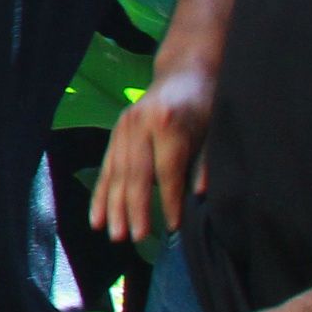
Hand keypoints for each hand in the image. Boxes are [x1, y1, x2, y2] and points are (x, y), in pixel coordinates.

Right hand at [92, 62, 211, 241]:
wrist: (183, 73)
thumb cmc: (206, 105)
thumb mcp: (214, 131)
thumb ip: (206, 164)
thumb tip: (201, 197)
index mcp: (168, 124)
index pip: (167, 170)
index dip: (169, 200)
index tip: (173, 228)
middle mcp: (139, 125)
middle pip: (135, 173)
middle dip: (134, 209)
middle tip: (134, 238)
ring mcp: (123, 128)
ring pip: (116, 173)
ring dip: (113, 206)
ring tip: (115, 234)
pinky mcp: (115, 133)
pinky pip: (106, 167)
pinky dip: (101, 194)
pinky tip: (96, 218)